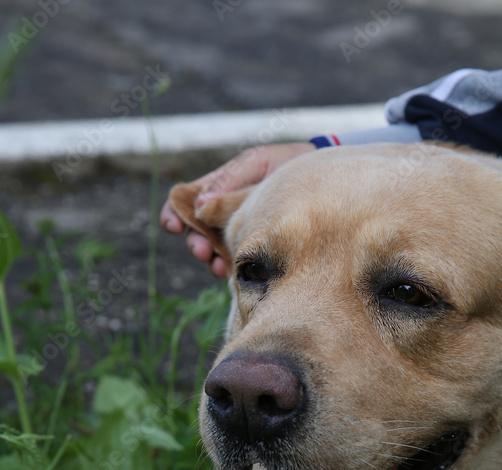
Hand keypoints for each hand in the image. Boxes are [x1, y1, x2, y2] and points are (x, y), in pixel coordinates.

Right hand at [160, 142, 315, 276]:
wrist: (328, 182)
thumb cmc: (290, 165)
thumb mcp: (259, 164)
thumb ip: (231, 181)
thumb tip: (200, 205)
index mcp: (220, 189)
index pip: (186, 201)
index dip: (174, 214)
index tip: (171, 226)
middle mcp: (225, 214)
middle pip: (197, 232)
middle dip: (195, 244)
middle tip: (202, 251)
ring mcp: (240, 234)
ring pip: (213, 252)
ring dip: (211, 260)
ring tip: (218, 265)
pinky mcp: (256, 251)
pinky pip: (236, 264)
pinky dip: (230, 269)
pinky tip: (231, 272)